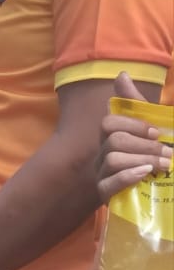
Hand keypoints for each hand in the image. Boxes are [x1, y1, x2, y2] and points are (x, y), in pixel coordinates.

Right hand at [97, 74, 171, 202]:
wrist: (167, 189)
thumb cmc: (158, 157)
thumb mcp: (153, 128)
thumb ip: (138, 104)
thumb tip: (122, 74)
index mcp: (114, 138)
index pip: (109, 123)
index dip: (133, 125)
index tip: (157, 133)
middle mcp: (104, 155)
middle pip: (113, 141)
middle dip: (144, 145)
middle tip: (169, 153)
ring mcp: (103, 175)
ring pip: (113, 159)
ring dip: (143, 160)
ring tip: (165, 165)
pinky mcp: (106, 195)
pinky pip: (108, 183)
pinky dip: (128, 176)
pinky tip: (145, 174)